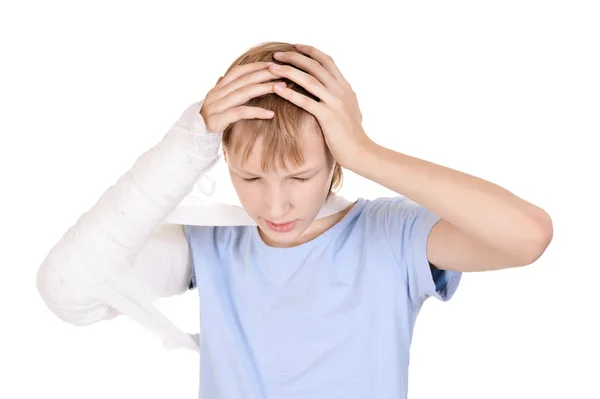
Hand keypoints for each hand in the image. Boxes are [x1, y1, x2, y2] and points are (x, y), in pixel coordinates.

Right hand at [200, 62, 285, 132]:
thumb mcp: (213, 104)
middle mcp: (217, 94)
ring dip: (264, 89)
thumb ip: (220, 91)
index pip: (238, 72)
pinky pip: (240, 113)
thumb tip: (221, 77)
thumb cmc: (207, 122)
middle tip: (283, 73)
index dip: (255, 66)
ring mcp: (217, 106)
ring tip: (281, 88)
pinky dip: (256, 112)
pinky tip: (270, 114)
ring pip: (244, 93)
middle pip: (244, 80)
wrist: (191, 139)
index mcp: (217, 89)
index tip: (272, 64)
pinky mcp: (218, 120)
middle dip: (264, 74)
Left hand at [267, 44, 371, 168]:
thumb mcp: (351, 110)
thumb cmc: (353, 135)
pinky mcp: (328, 116)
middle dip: (294, 57)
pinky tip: (276, 89)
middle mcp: (340, 90)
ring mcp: (335, 102)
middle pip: (315, 66)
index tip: (294, 47)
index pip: (326, 61)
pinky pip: (305, 101)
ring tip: (271, 68)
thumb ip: (344, 98)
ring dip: (288, 71)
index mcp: (345, 87)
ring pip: (309, 80)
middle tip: (277, 55)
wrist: (361, 152)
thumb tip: (342, 91)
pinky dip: (290, 93)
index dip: (310, 52)